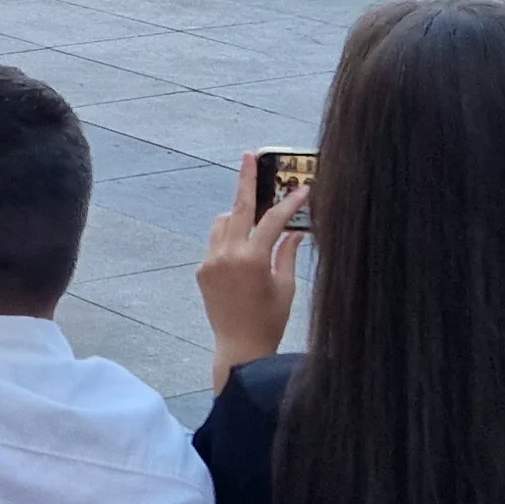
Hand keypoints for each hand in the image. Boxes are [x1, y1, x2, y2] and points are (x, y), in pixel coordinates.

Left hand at [195, 155, 309, 387]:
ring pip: (223, 222)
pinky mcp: (202, 269)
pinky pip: (216, 242)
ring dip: (239, 215)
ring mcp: (211, 261)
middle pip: (239, 207)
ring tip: (256, 220)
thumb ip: (288, 252)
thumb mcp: (285, 285)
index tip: (303, 188)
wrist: (239, 347)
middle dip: (246, 180)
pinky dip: (229, 238)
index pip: (272, 220)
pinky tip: (244, 249)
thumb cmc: (270, 319)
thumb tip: (296, 230)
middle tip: (250, 156)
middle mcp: (227, 255)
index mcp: (252, 259)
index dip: (289, 203)